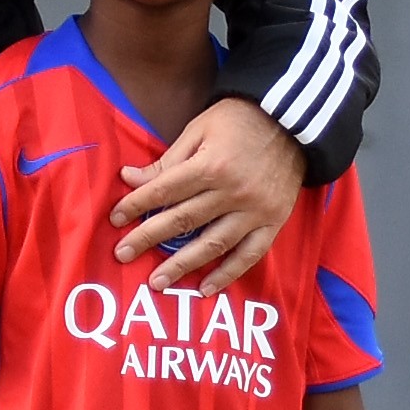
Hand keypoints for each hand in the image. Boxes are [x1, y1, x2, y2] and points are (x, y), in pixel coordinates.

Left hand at [108, 95, 303, 292]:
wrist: (294, 120)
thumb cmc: (240, 120)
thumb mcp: (200, 128)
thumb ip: (167, 160)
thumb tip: (128, 177)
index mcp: (211, 165)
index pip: (164, 191)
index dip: (136, 205)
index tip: (115, 219)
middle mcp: (232, 192)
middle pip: (183, 221)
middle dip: (148, 238)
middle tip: (122, 254)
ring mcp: (255, 210)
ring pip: (213, 244)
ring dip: (182, 265)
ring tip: (156, 282)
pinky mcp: (273, 222)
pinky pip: (249, 255)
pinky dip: (228, 274)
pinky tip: (205, 289)